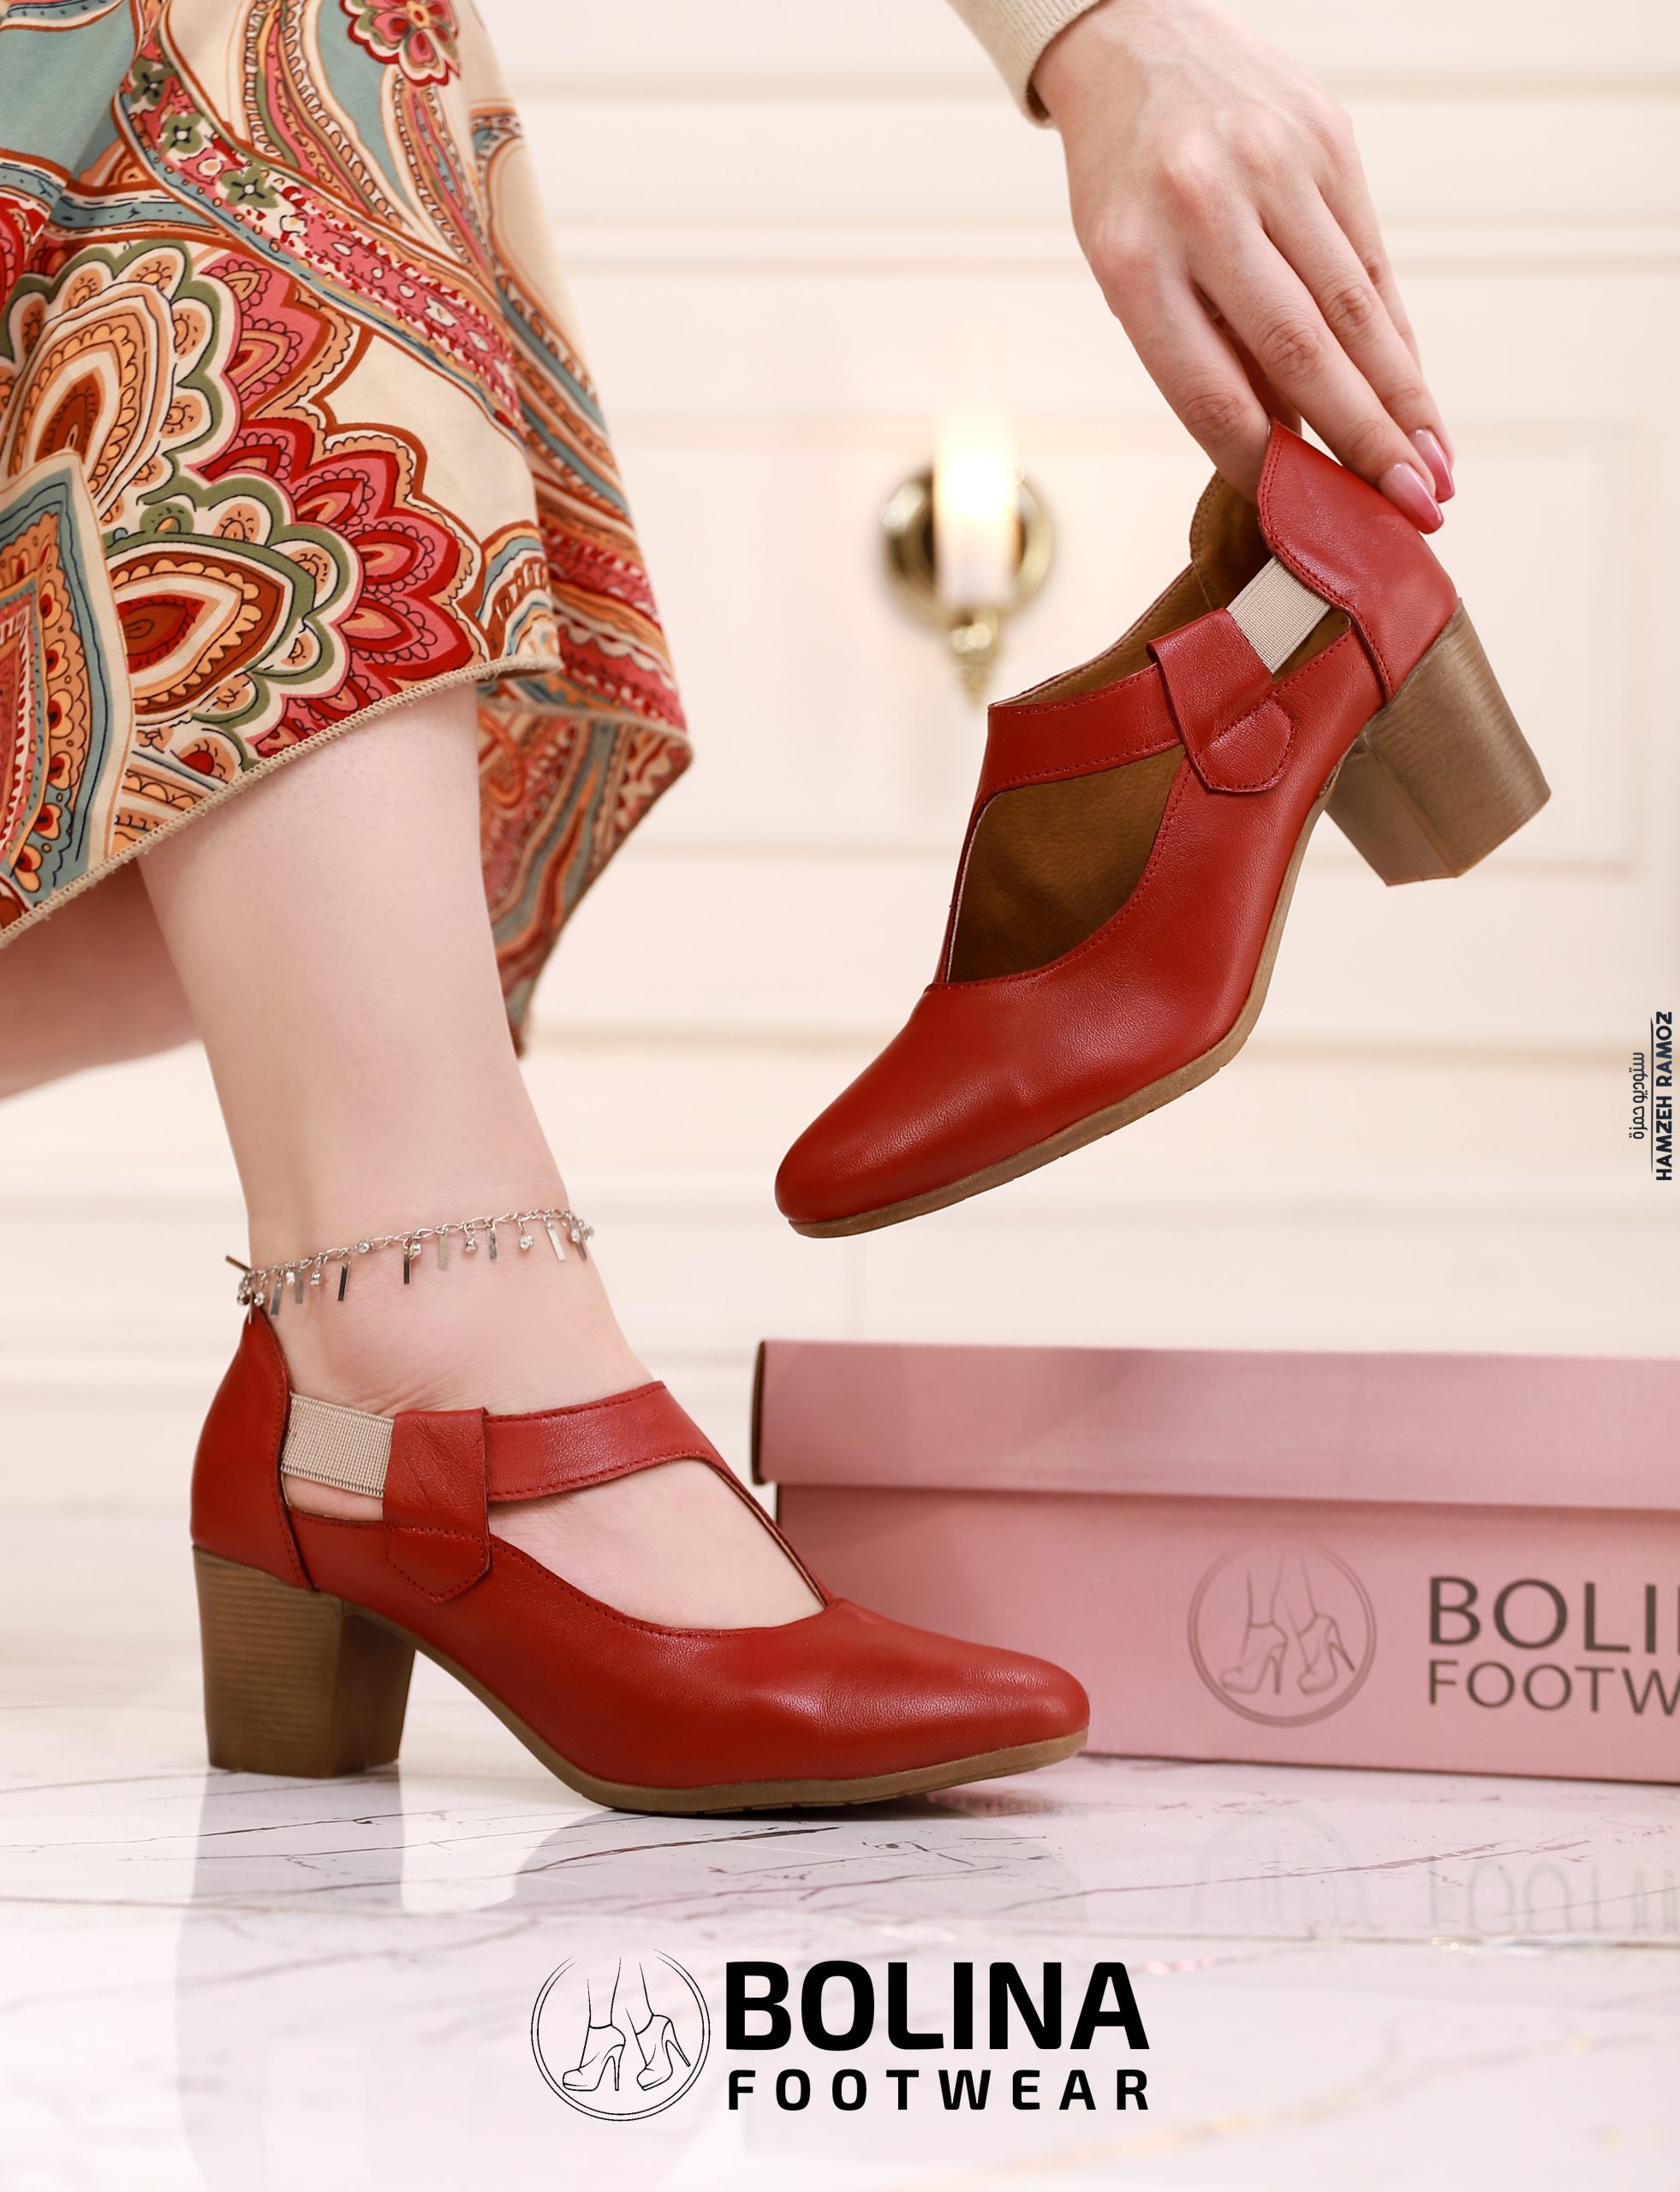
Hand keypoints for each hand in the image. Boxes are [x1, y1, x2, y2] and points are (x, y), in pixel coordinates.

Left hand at [1035, 0, 1451, 526]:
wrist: (1138, 46)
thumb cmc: (1129, 188)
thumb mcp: (1132, 274)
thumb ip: (1206, 355)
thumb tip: (1290, 455)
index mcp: (1134, 262)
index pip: (1210, 392)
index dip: (1268, 466)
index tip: (1313, 520)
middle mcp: (1204, 210)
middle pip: (1299, 354)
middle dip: (1364, 443)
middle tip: (1410, 510)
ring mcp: (1273, 168)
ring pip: (1353, 309)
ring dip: (1403, 399)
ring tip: (1434, 467)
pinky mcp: (1328, 140)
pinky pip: (1371, 260)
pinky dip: (1396, 336)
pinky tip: (1417, 392)